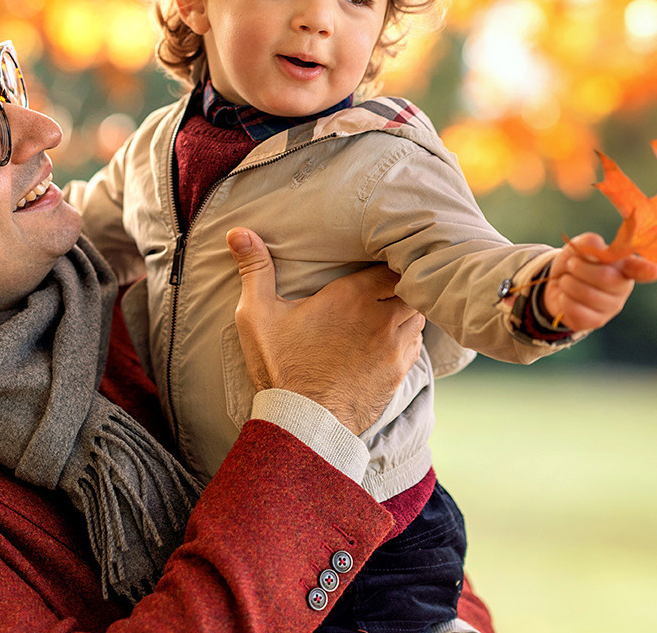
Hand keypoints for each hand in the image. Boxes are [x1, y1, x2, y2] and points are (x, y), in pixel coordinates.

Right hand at [226, 227, 424, 435]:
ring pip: (418, 316)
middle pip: (411, 287)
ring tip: (388, 309)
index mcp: (351, 296)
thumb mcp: (258, 315)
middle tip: (385, 282)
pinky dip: (407, 338)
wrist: (302, 424)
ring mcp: (395, 348)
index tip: (377, 260)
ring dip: (406, 310)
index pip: (392, 264)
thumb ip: (255, 270)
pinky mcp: (399, 374)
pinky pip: (416, 345)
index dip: (389, 260)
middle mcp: (382, 318)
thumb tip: (238, 232)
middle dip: (401, 283)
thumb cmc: (279, 367)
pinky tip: (388, 339)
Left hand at [544, 232, 656, 330]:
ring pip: (587, 294)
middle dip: (579, 268)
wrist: (555, 285)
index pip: (640, 269)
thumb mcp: (579, 247)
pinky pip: (576, 310)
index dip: (648, 270)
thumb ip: (590, 244)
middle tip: (571, 265)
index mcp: (624, 266)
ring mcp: (612, 307)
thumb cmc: (575, 263)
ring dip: (567, 283)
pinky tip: (566, 297)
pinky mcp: (597, 321)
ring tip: (566, 280)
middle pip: (605, 277)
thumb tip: (598, 246)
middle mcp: (623, 287)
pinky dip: (563, 299)